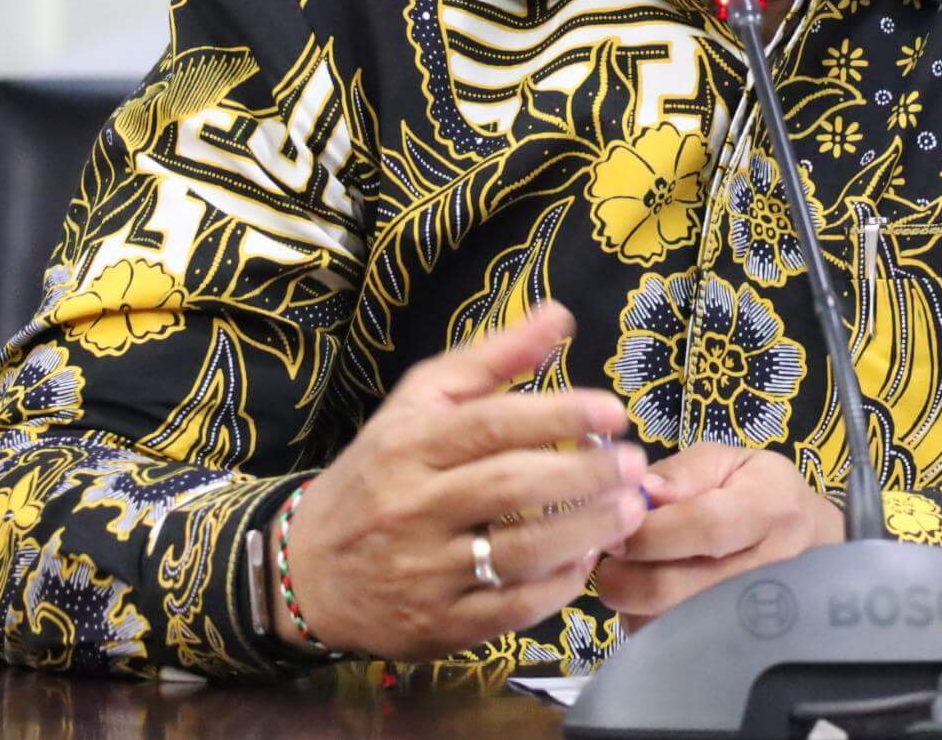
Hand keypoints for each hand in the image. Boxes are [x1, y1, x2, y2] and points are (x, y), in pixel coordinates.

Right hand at [277, 302, 646, 659]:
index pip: (492, 424)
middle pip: (512, 486)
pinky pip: (512, 608)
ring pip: (520, 550)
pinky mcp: (440, 626)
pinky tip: (586, 560)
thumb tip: (560, 315)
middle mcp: (413, 506)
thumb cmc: (378, 474)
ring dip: (586, 530)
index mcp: (408, 445)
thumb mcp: (419, 404)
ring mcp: (425, 571)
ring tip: (628, 511)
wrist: (307, 571)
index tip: (612, 413)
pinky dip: (559, 585)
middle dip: (585, 474)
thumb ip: (491, 359)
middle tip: (634, 464)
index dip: (559, 415)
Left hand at [592, 445, 843, 625]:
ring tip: (634, 575)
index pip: (704, 527)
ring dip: (631, 604)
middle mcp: (768, 568)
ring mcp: (757, 618)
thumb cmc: (764, 495)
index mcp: (769, 509)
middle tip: (612, 557)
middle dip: (625, 575)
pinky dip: (647, 624)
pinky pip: (674, 646)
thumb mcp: (731, 463)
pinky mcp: (738, 648)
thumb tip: (642, 491)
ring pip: (668, 625)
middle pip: (676, 588)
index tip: (618, 529)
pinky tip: (652, 601)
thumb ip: (683, 472)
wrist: (812, 544)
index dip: (650, 532)